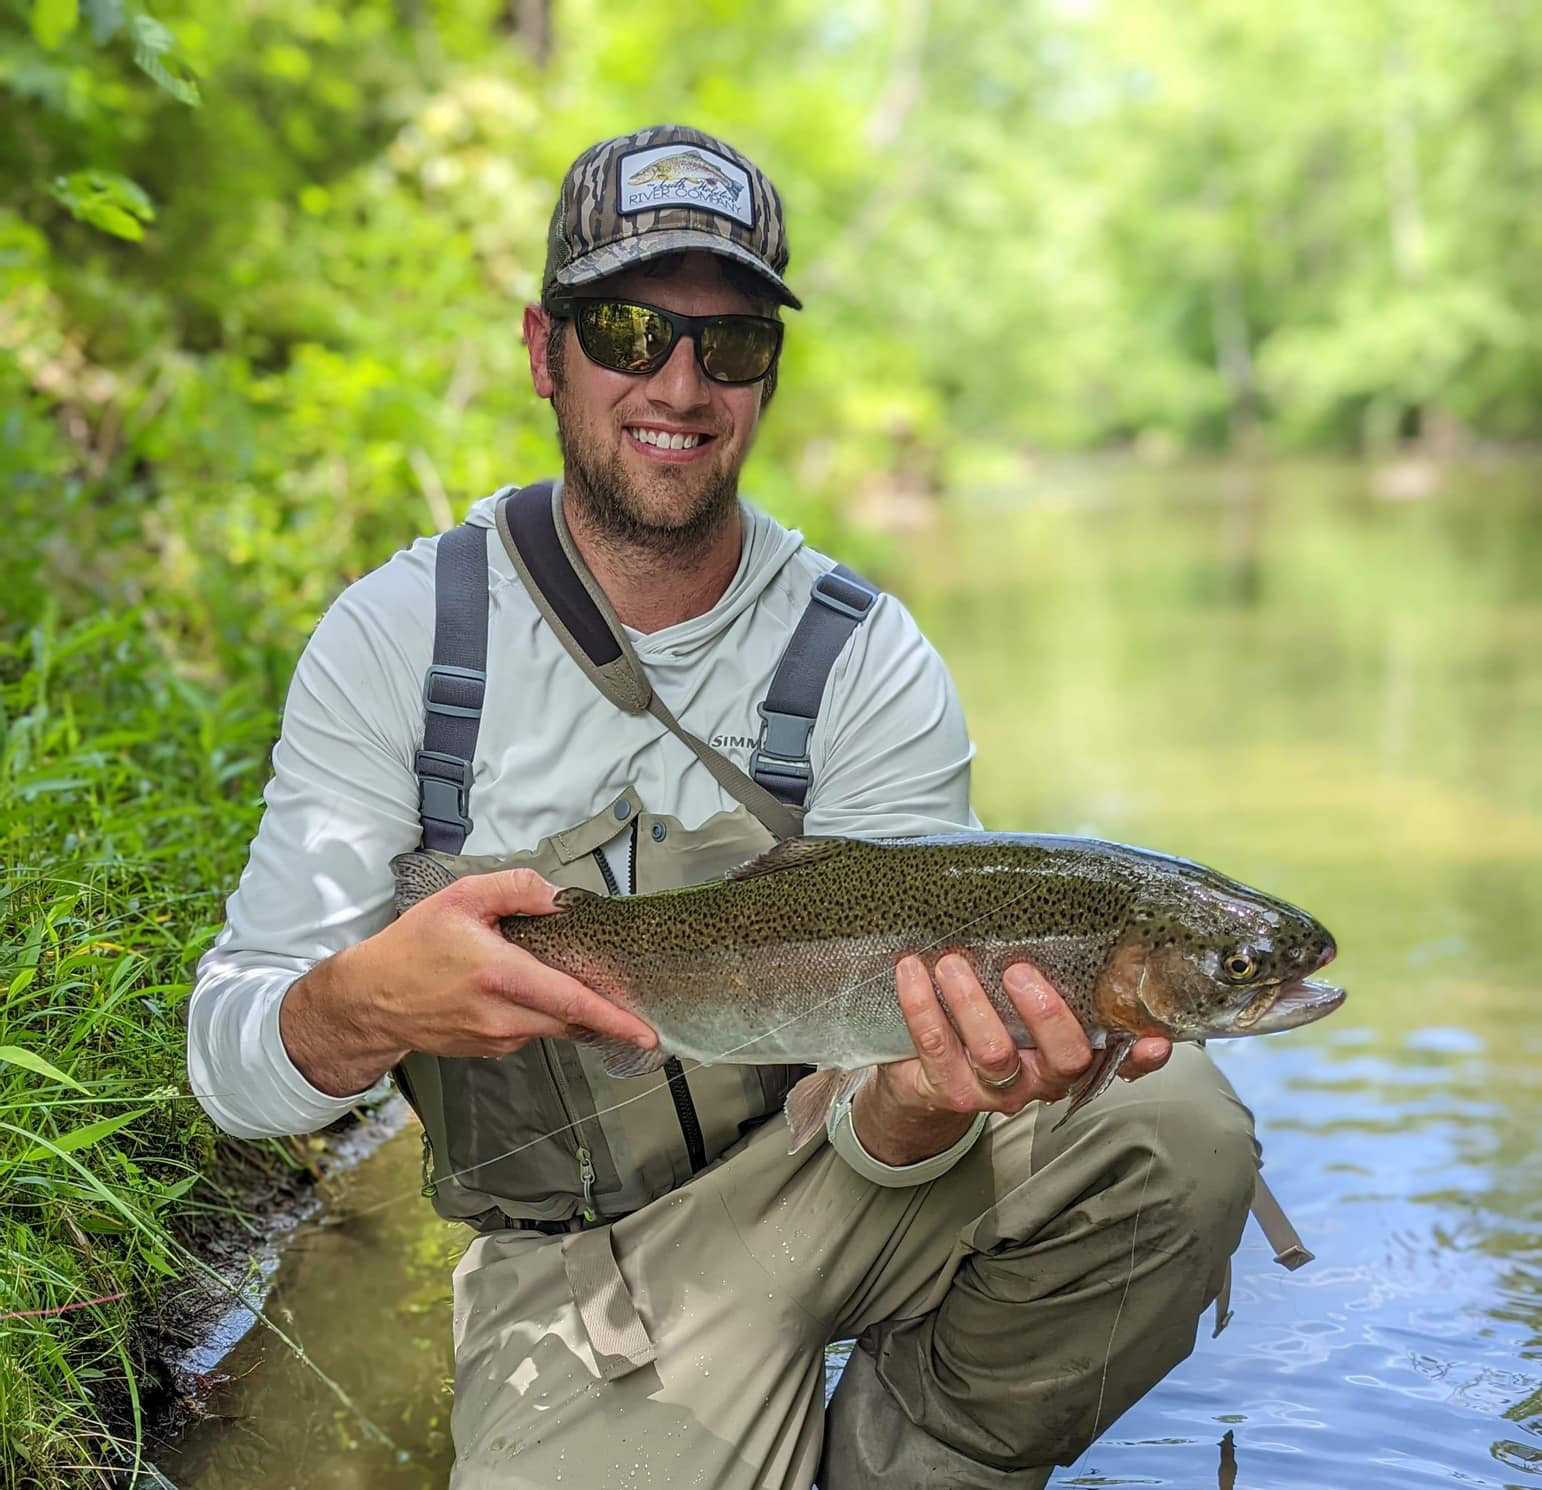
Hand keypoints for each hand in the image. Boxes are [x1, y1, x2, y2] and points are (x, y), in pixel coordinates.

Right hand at [280, 867, 656, 1096]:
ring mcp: (495, 1039)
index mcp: (500, 976)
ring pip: (551, 1026)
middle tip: (629, 1000)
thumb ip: (515, 889)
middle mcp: (502, 1016)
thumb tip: (559, 898)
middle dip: (605, 1014)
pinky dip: (538, 1013)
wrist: (370, 999)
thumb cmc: (413, 945)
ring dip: (566, 1008)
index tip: (648, 1032)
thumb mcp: (461, 898)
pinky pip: (528, 1031)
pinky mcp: (488, 1050)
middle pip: (570, 1020)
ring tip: (559, 979)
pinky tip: (522, 991)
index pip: (570, 1002)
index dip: (613, 1018)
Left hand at [849, 954, 1170, 1166]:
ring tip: (952, 963)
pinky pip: (934, 1046)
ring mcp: (993, 1091)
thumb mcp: (1023, 1007)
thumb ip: (1057, 979)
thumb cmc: (987, 1023)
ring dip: (971, 1003)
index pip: (1116, 1062)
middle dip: (1045, 1015)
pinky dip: (921, 1004)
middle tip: (1019, 970)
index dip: (1139, 1058)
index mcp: (1067, 1058)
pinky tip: (911, 970)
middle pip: (1062, 1061)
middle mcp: (1039, 1081)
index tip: (1156, 1039)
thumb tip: (1100, 934)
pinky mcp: (946, 1089)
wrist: (924, 1081)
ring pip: (993, 1054)